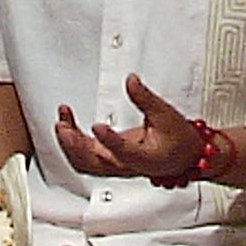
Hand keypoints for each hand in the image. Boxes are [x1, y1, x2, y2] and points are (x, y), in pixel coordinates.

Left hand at [54, 73, 204, 179]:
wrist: (184, 158)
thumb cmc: (178, 142)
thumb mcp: (166, 115)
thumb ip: (145, 98)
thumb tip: (131, 81)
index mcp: (142, 157)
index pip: (123, 151)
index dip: (109, 140)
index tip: (98, 126)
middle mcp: (125, 164)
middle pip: (93, 162)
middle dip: (75, 144)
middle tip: (64, 125)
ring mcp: (114, 164)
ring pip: (84, 162)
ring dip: (69, 145)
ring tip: (62, 122)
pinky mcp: (108, 159)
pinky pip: (84, 157)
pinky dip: (72, 143)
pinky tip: (66, 124)